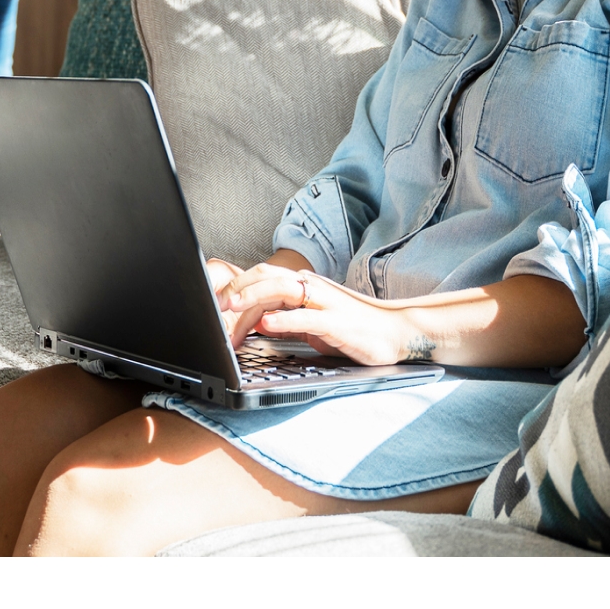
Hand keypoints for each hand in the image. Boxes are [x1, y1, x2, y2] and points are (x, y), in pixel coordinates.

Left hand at [213, 261, 432, 366]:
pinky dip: (284, 319)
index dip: (236, 288)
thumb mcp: (312, 324)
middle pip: (266, 276)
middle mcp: (312, 287)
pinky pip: (306, 318)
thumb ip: (285, 320)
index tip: (214, 304)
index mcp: (303, 286)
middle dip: (236, 287)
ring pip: (282, 290)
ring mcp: (325, 303)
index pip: (262, 278)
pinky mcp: (337, 322)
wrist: (396, 332)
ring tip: (230, 307)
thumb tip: (256, 322)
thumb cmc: (353, 328)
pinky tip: (267, 324)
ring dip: (253, 297)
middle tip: (213, 304)